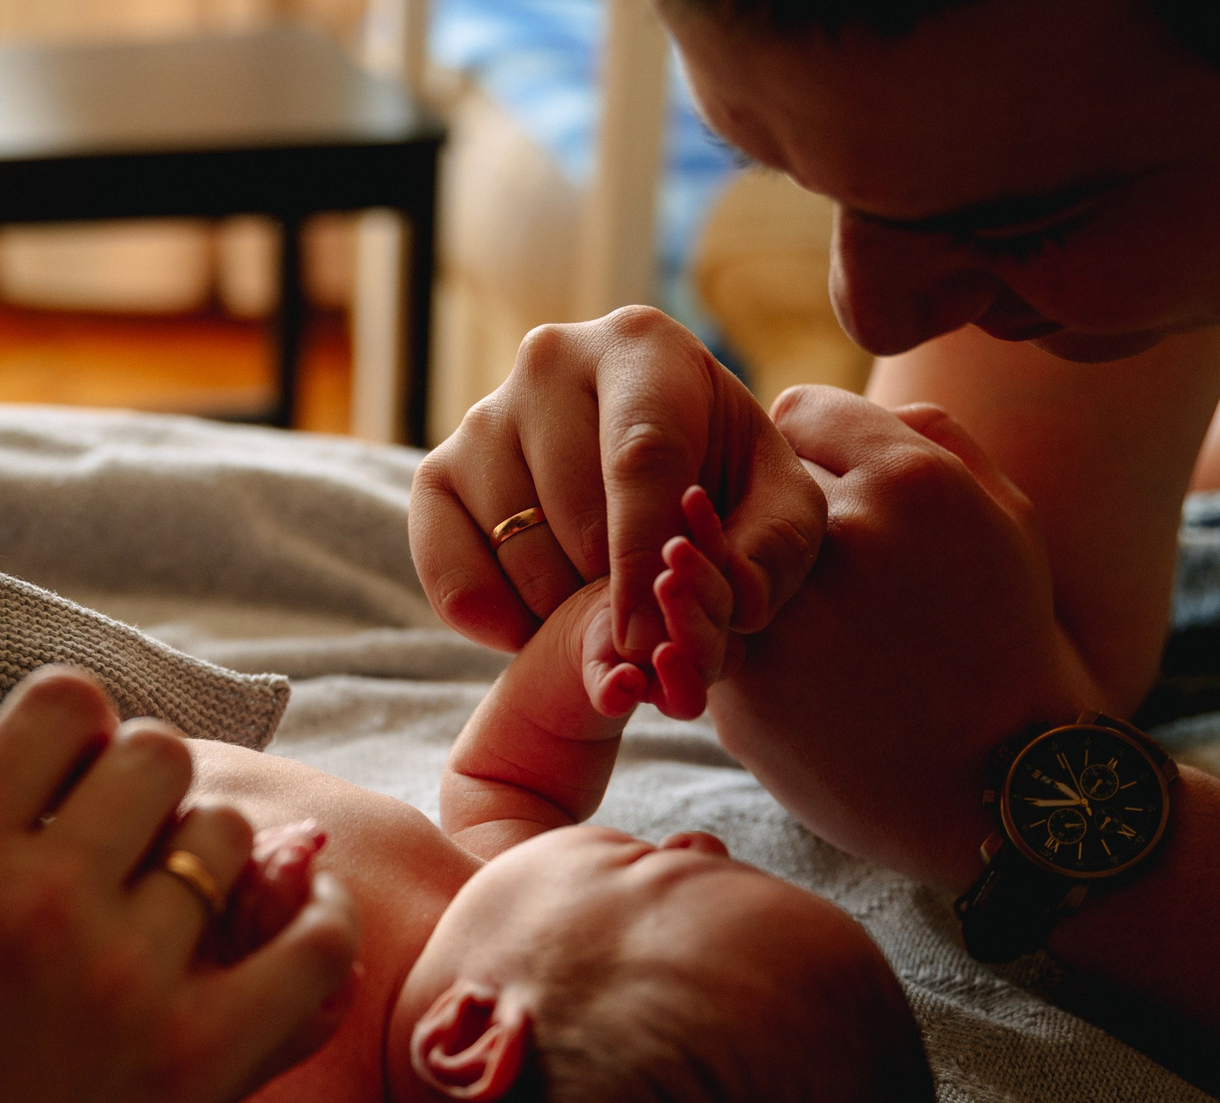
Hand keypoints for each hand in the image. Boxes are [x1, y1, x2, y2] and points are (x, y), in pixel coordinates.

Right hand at [0, 669, 359, 1102]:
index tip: (83, 787)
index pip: (66, 702)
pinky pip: (311, 944)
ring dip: (215, 865)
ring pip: (229, 836)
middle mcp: (37, 899)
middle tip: (137, 853)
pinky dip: (322, 922)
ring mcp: (124, 979)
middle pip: (160, 754)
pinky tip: (302, 925)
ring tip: (185, 918)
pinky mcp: (195, 1059)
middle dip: (152, 793)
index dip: (83, 734)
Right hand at [411, 306, 824, 661]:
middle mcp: (552, 360)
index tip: (648, 638)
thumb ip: (770, 554)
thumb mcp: (782, 514)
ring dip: (562, 609)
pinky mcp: (437, 471)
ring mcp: (485, 413)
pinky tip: (537, 626)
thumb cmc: (725, 491)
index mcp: (646, 346)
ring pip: (517, 546)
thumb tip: (706, 595)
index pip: (641, 457)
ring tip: (602, 607)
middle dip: (615, 593)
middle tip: (648, 624)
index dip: (646, 558)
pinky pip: (447, 570)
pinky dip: (493, 620)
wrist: (653, 488)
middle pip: (579, 513)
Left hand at [708, 389, 1099, 893]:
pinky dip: (718, 640)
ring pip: (713, 559)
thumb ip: (938, 442)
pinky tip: (765, 658)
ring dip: (723, 571)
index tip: (810, 482)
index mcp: (912, 481)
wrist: (998, 786)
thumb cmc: (1006, 646)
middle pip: (749, 484)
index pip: (799, 413)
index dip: (800, 448)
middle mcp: (845, 538)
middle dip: (761, 507)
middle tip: (785, 541)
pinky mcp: (750, 687)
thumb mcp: (1006, 523)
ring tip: (752, 592)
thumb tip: (858, 411)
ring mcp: (789, 617)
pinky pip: (705, 636)